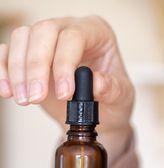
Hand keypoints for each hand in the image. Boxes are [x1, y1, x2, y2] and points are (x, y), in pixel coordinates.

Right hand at [0, 16, 133, 161]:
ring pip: (22, 39)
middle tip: (36, 97)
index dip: (64, 63)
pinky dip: (3, 71)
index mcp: (98, 33)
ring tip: (25, 100)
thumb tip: (95, 82)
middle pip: (44, 32)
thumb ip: (112, 88)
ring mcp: (49, 40)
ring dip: (18, 70)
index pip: (74, 37)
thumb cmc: (114, 99)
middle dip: (36, 66)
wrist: (103, 113)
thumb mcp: (122, 97)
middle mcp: (71, 30)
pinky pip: (8, 52)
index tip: (64, 93)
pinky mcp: (30, 55)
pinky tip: (6, 91)